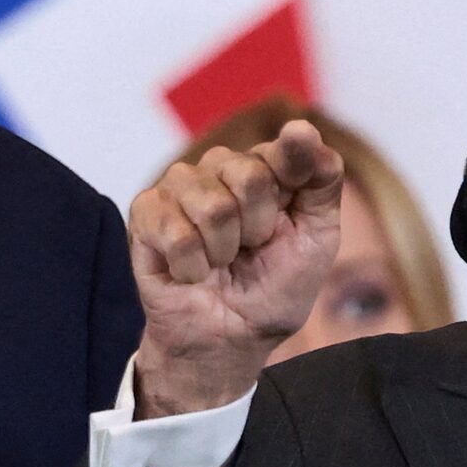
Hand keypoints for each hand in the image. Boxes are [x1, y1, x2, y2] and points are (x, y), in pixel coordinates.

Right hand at [128, 120, 343, 417]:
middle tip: (251, 251)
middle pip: (248, 175)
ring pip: (211, 205)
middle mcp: (220, 168)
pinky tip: (192, 272)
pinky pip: (175, 230)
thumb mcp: (317, 238)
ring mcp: (180, 188)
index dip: (291, 174)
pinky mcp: (146, 214)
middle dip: (258, 230)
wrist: (232, 338)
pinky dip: (192, 265)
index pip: (284, 149)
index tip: (292, 206)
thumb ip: (321, 182)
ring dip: (223, 251)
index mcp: (265, 167)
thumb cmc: (274, 287)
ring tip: (219, 263)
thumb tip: (303, 128)